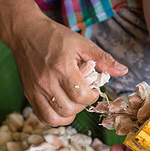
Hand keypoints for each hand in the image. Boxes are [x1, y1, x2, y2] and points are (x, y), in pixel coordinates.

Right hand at [8, 13, 127, 126]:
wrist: (26, 33)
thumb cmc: (55, 36)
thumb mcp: (82, 43)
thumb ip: (103, 59)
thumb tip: (124, 71)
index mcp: (62, 67)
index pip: (81, 95)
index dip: (92, 96)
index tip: (93, 89)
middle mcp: (47, 81)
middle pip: (69, 109)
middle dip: (82, 105)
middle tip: (83, 95)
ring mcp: (36, 89)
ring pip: (55, 118)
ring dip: (69, 114)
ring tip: (73, 103)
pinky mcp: (29, 94)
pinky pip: (43, 117)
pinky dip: (55, 117)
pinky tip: (61, 107)